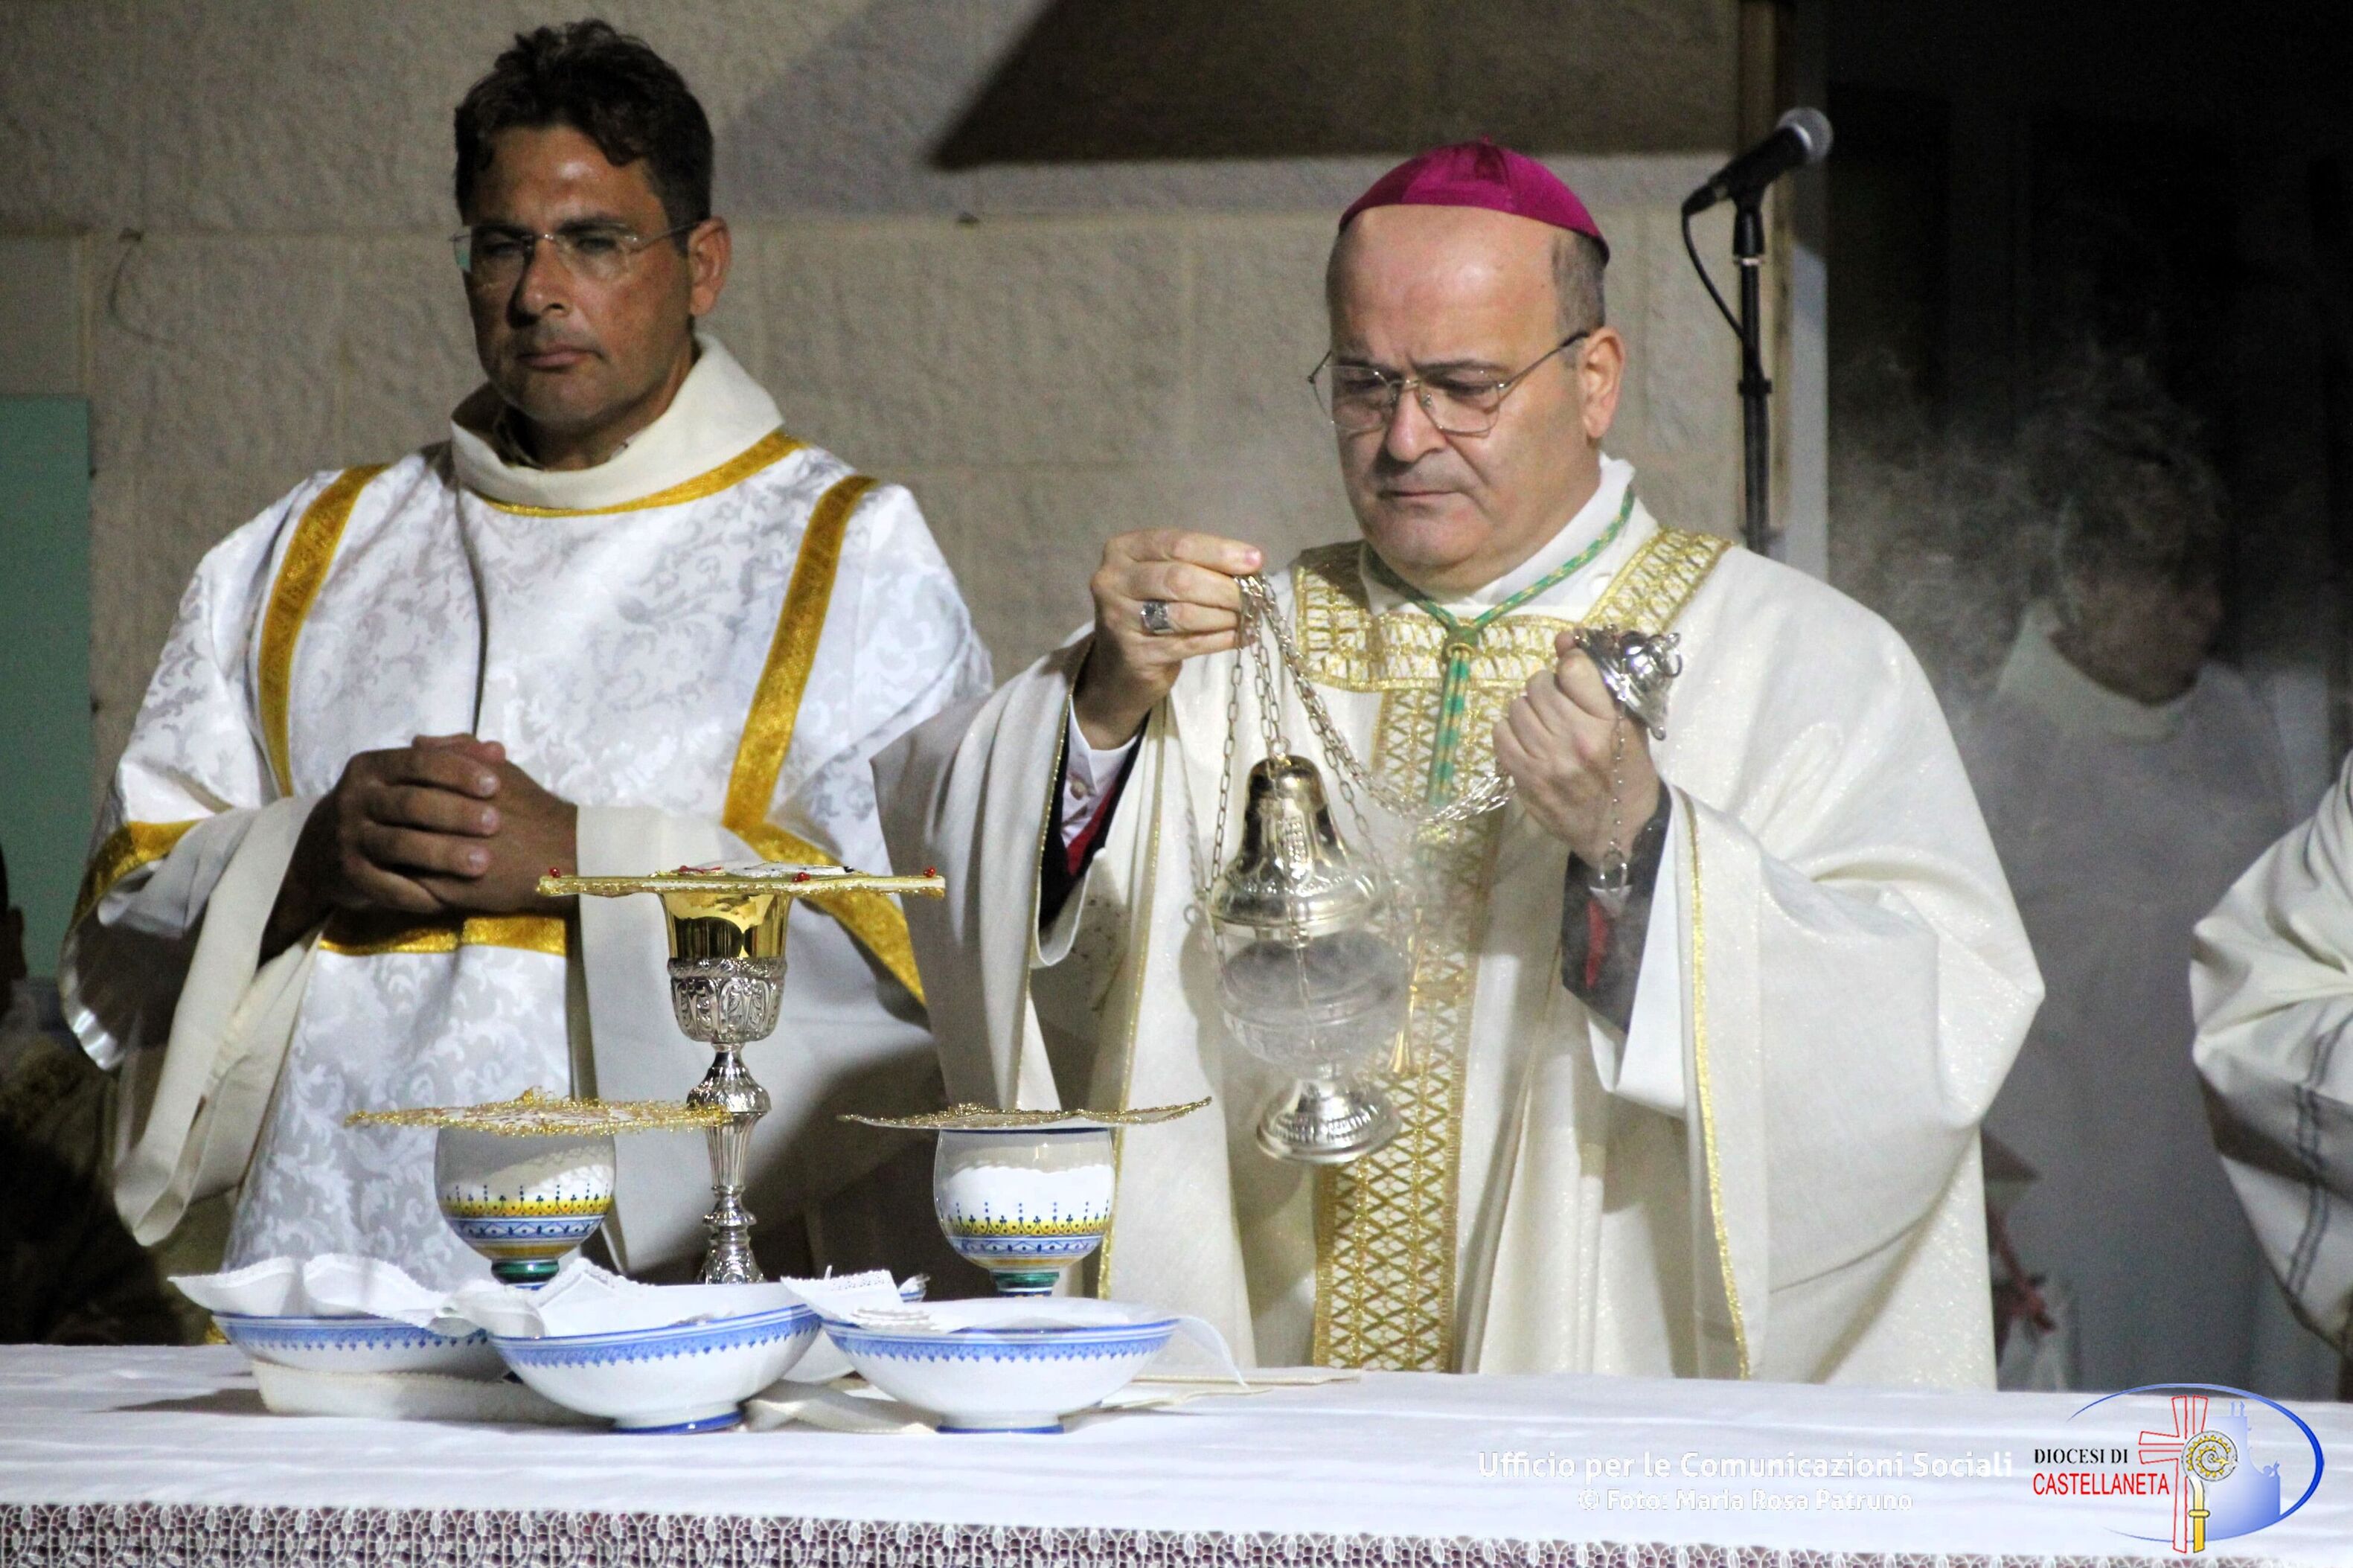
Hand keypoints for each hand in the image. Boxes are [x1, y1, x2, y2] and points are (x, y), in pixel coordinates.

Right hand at [262, 735, 575, 955]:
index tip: (495, 784)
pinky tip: (451, 898)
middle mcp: (355, 798)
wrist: (324, 848)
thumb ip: (452, 759)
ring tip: (482, 863)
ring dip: (442, 854)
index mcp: (373, 767)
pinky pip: (386, 885)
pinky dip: (419, 893)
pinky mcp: (348, 874)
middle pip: (410, 803)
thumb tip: (497, 750)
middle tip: (496, 823)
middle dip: (455, 812)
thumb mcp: (407, 777)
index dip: (457, 771)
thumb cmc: (386, 806)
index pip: (417, 762)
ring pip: (399, 844)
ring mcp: (349, 837)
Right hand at [1072, 530, 1261, 747]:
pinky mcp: (1134, 654)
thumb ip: (1198, 564)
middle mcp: (1113, 581)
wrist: (1122, 662)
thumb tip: (1251, 565)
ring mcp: (1118, 619)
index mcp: (1123, 550)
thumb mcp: (1165, 575)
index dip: (1219, 551)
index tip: (1255, 561)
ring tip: (1247, 617)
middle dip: (1223, 588)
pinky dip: (1219, 640)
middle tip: (1253, 596)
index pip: (1177, 544)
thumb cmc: (1152, 606)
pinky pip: (1186, 645)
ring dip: (1223, 616)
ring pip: (1184, 614)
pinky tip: (1239, 637)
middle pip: (1179, 579)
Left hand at [1493, 631, 1659, 866]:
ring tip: (1543, 723)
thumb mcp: (1630, 723)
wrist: (1620, 828)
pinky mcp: (1525, 779)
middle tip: (1556, 703)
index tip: (1572, 675)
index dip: (1569, 663)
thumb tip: (1564, 638)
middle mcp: (1575, 739)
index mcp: (1607, 723)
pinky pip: (1500, 735)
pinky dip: (1510, 731)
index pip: (1573, 668)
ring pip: (1517, 707)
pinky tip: (1526, 739)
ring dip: (1528, 709)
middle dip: (1546, 688)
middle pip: (1539, 685)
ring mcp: (1547, 761)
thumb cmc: (1630, 771)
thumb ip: (1598, 681)